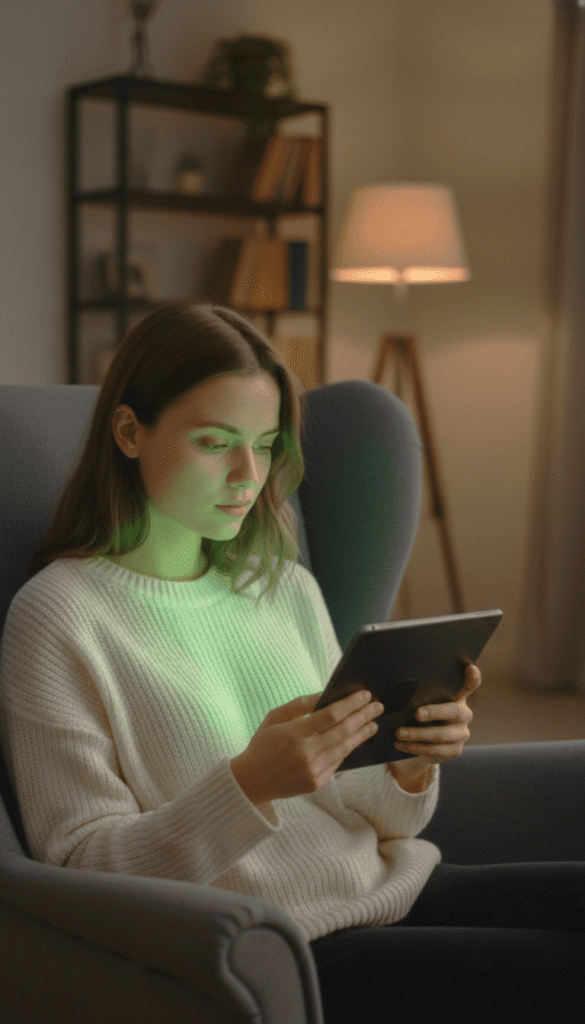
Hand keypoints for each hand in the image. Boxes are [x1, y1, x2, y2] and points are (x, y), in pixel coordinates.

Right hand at [231, 688, 384, 809]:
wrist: (250, 782)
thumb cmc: (262, 744)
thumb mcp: (274, 718)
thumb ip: (300, 705)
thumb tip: (324, 693)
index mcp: (295, 734)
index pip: (331, 715)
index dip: (351, 704)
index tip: (365, 695)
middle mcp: (307, 754)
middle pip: (344, 731)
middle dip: (364, 716)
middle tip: (378, 706)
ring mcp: (313, 771)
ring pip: (345, 748)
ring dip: (362, 734)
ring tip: (373, 723)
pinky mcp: (317, 783)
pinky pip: (338, 763)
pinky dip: (347, 749)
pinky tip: (355, 739)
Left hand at [389, 663, 480, 767]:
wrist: (421, 744)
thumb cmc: (418, 715)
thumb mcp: (419, 703)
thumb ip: (416, 695)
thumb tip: (396, 690)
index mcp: (457, 697)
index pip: (470, 685)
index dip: (472, 678)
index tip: (470, 668)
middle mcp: (464, 714)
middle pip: (454, 711)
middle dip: (434, 712)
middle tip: (416, 713)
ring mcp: (462, 733)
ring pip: (441, 734)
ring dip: (417, 734)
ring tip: (399, 733)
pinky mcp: (455, 750)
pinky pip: (435, 750)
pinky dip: (415, 748)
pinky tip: (400, 745)